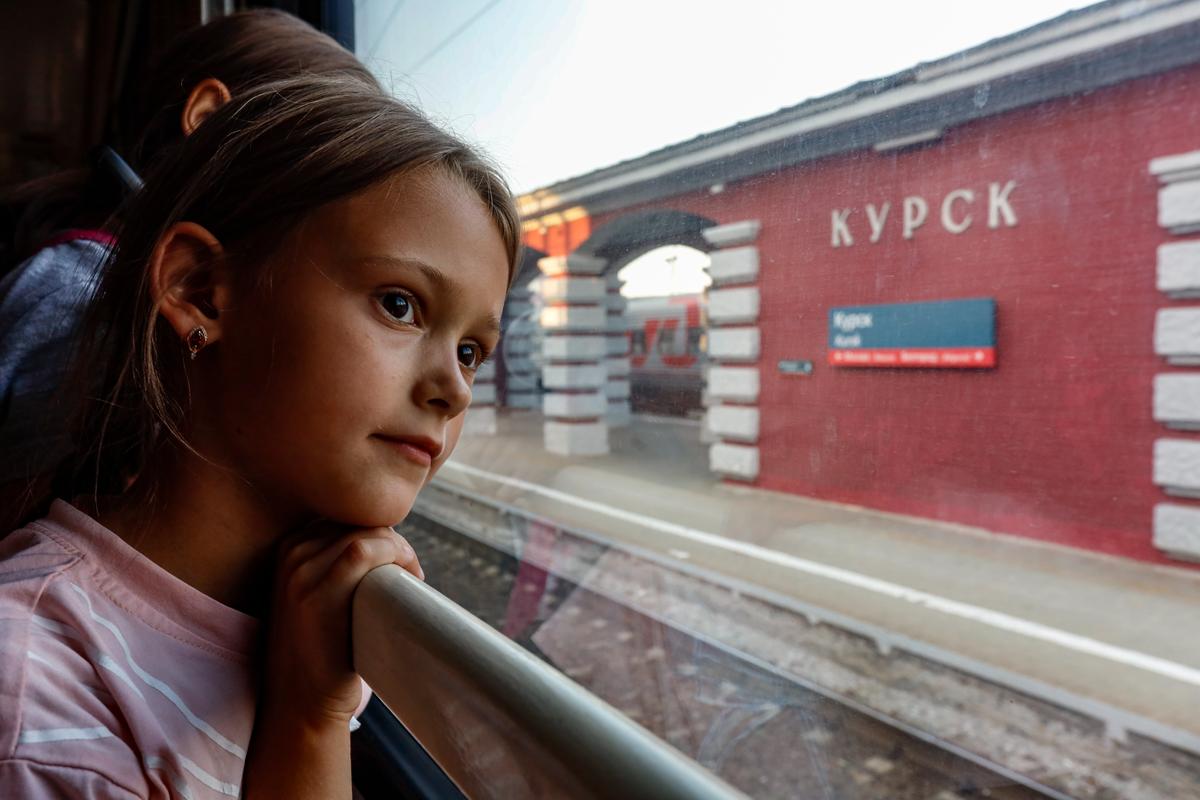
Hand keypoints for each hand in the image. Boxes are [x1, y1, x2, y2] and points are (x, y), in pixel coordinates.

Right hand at [263, 523, 422, 724]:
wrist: (300, 700)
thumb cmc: (322, 649)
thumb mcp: (318, 596)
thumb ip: (338, 565)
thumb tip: (390, 539)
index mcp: (290, 548)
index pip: (346, 517)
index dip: (380, 529)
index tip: (400, 555)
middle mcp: (290, 554)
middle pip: (357, 521)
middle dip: (392, 538)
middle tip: (411, 568)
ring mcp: (299, 573)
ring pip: (364, 533)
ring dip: (399, 548)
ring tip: (412, 574)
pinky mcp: (315, 594)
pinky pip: (362, 551)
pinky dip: (394, 554)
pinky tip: (409, 575)